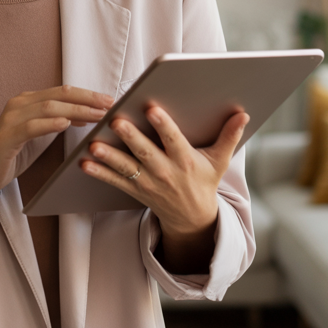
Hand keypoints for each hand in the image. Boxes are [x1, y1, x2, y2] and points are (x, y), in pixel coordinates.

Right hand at [0, 86, 112, 216]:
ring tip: (96, 116)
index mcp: (28, 101)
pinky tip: (65, 124)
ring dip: (76, 111)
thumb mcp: (39, 135)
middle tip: (110, 105)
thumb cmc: (12, 153)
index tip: (110, 100)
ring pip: (48, 108)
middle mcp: (19, 104)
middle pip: (59, 95)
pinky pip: (30, 127)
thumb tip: (85, 115)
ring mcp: (11, 119)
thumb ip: (58, 122)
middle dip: (87, 99)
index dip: (87, 94)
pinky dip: (49, 124)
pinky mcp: (6, 137)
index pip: (63, 92)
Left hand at [80, 105, 248, 272]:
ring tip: (93, 145)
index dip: (163, 126)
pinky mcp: (136, 190)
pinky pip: (115, 181)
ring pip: (127, 168)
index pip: (173, 140)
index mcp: (186, 161)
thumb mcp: (219, 161)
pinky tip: (84, 162)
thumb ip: (229, 136)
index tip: (152, 109)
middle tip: (115, 121)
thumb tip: (243, 113)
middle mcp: (166, 172)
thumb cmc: (204, 181)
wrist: (193, 218)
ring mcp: (149, 183)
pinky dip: (99, 173)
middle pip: (146, 152)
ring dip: (109, 157)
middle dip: (130, 138)